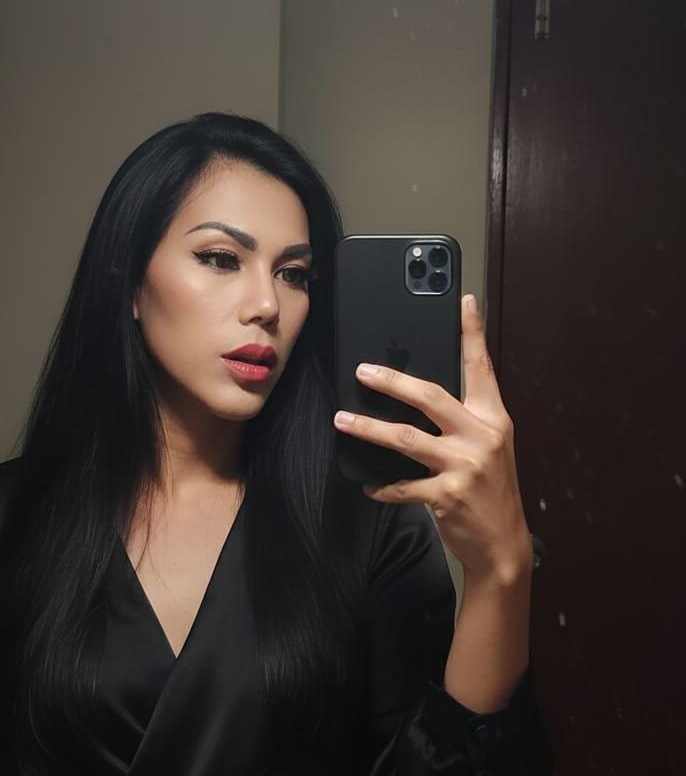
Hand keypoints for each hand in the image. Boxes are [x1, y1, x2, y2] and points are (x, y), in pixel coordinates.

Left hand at [332, 294, 532, 583]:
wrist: (504, 544)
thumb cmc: (490, 490)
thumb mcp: (488, 446)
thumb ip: (462, 419)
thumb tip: (416, 394)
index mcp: (493, 419)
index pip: (482, 368)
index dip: (472, 333)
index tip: (465, 300)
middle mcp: (482, 437)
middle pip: (431, 397)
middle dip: (392, 381)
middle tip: (361, 371)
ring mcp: (465, 466)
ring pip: (406, 438)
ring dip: (369, 429)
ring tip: (342, 421)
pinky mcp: (448, 495)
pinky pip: (403, 484)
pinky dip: (381, 484)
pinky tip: (368, 483)